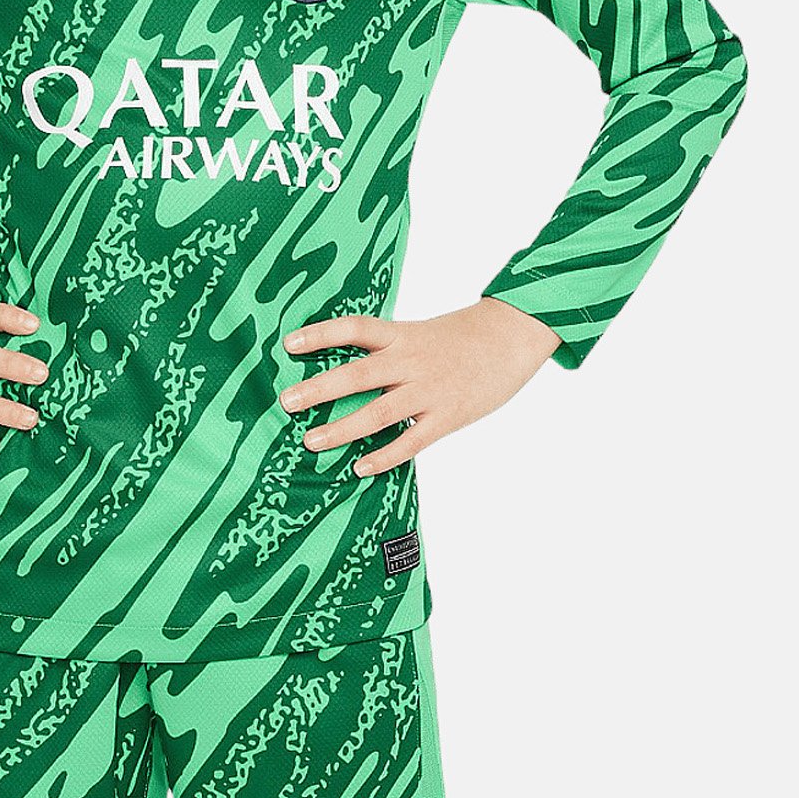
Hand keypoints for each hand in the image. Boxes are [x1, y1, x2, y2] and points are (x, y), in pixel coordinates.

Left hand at [280, 298, 559, 475]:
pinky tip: (360, 468)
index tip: (289, 343)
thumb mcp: (419, 333)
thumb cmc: (461, 337)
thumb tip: (343, 368)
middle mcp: (411, 361)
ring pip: (379, 412)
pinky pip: (411, 441)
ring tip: (311, 442)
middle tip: (287, 401)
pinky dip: (385, 456)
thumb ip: (386, 349)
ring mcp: (429, 391)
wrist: (512, 337)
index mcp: (402, 335)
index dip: (322, 334)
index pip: (355, 329)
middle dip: (320, 389)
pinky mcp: (447, 417)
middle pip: (359, 374)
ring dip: (343, 429)